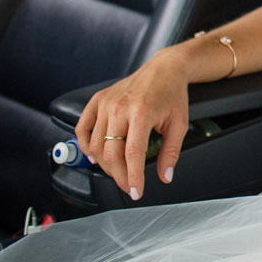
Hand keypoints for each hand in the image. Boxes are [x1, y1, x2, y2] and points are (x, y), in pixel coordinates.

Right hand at [73, 52, 189, 201]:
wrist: (164, 69)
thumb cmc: (172, 95)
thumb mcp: (179, 124)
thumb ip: (170, 153)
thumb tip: (164, 177)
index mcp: (142, 112)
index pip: (132, 153)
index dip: (133, 177)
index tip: (135, 192)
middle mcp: (120, 107)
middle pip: (111, 153)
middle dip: (119, 175)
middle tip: (128, 184)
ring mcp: (106, 103)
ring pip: (96, 145)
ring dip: (104, 164)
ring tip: (118, 171)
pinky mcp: (97, 100)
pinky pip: (83, 128)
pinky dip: (86, 145)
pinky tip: (96, 155)